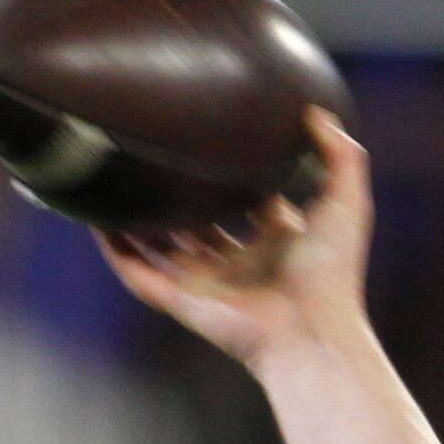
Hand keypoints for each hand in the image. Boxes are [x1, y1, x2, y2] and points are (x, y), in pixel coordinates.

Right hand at [96, 109, 372, 367]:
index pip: (251, 205)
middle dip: (179, 196)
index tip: (212, 142)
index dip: (235, 176)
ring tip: (112, 179)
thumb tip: (315, 112)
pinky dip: (115, 250)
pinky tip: (95, 218)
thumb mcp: (347, 204)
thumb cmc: (332, 274)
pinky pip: (138, 274)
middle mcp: (241, 264)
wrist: (311, 331)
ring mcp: (209, 284)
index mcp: (278, 244)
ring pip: (162, 247)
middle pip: (200, 225)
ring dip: (137, 219)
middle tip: (153, 155)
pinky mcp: (182, 302)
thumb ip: (341, 155)